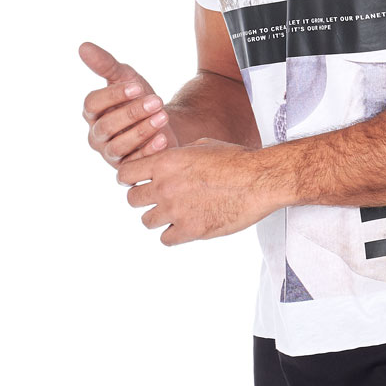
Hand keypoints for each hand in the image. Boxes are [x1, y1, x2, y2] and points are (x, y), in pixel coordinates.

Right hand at [80, 41, 179, 168]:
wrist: (164, 120)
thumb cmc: (139, 97)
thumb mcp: (126, 78)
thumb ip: (105, 64)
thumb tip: (83, 46)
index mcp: (92, 112)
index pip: (93, 103)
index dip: (113, 95)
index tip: (136, 86)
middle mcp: (96, 135)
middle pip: (106, 126)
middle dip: (132, 113)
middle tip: (156, 101)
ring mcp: (110, 154)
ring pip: (119, 146)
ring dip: (141, 131)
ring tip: (163, 117)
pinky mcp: (128, 168)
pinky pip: (135, 163)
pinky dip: (149, 151)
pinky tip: (163, 139)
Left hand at [117, 138, 277, 244]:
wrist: (260, 180)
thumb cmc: (236, 159)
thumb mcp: (201, 145)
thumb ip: (177, 156)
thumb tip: (166, 163)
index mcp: (165, 162)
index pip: (125, 174)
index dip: (131, 179)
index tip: (139, 182)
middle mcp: (165, 187)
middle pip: (132, 200)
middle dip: (144, 199)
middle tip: (159, 199)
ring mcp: (176, 211)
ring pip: (147, 221)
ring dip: (159, 217)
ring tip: (177, 213)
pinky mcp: (190, 230)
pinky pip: (166, 239)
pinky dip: (174, 234)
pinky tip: (187, 225)